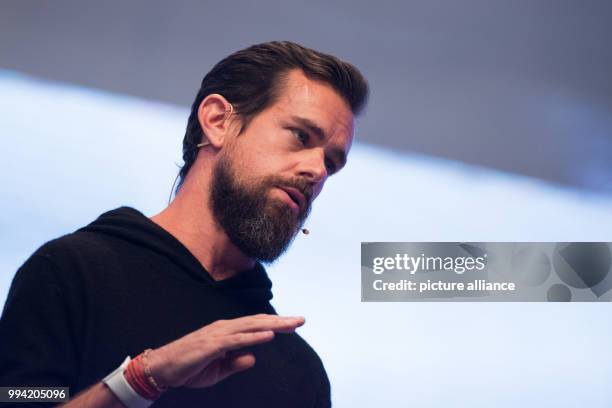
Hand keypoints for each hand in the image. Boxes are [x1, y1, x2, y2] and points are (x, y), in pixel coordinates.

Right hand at [145, 314, 304, 387]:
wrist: (162, 369)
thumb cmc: (189, 368)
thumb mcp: (218, 370)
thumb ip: (236, 363)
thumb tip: (253, 358)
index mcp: (227, 333)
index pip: (256, 325)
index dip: (275, 324)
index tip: (294, 324)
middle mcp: (225, 329)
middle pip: (258, 322)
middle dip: (281, 321)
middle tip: (302, 320)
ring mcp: (218, 335)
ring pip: (251, 326)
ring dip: (273, 325)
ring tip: (292, 325)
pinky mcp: (212, 345)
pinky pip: (237, 340)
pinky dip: (254, 337)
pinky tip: (269, 335)